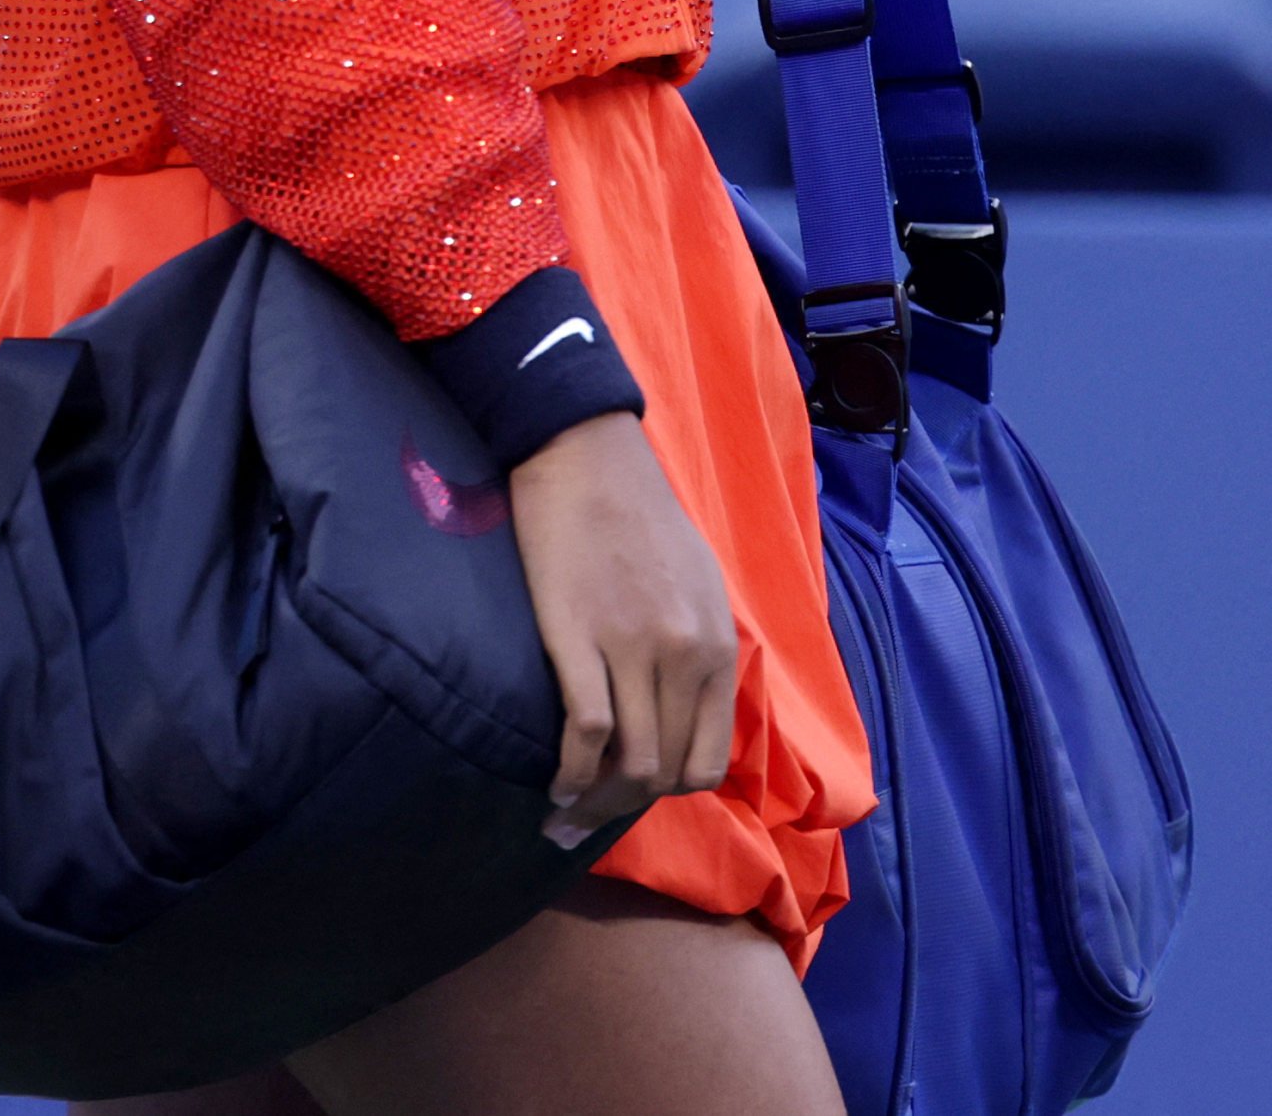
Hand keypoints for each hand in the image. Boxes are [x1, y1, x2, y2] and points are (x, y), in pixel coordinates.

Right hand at [507, 412, 739, 841]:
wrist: (586, 457)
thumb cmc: (642, 517)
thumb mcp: (701, 585)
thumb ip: (702, 650)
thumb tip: (688, 713)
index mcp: (718, 646)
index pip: (709, 759)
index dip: (672, 790)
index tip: (637, 792)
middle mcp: (686, 654)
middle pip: (668, 772)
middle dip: (629, 808)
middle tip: (592, 814)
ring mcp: (634, 649)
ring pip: (631, 766)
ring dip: (598, 802)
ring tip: (568, 806)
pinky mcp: (579, 639)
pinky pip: (585, 733)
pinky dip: (571, 772)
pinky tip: (554, 781)